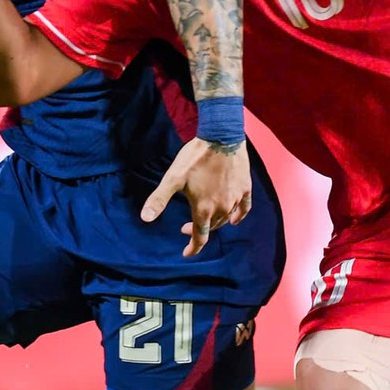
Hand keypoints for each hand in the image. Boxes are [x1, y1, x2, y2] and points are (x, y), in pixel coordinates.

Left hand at [140, 139, 252, 257]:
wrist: (221, 137)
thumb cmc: (194, 157)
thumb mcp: (173, 179)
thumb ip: (159, 200)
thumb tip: (145, 218)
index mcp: (204, 209)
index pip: (200, 237)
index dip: (192, 248)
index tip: (186, 253)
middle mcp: (222, 208)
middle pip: (212, 228)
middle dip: (199, 231)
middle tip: (186, 227)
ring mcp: (235, 198)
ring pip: (226, 219)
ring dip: (215, 222)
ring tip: (206, 218)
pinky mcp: (245, 188)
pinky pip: (243, 209)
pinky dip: (238, 216)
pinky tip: (233, 218)